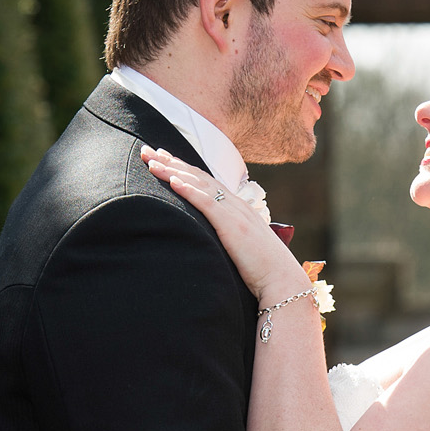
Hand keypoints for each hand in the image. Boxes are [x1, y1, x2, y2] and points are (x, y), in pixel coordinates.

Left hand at [142, 146, 307, 299]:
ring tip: (152, 162)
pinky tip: (173, 182)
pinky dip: (189, 190)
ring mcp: (235, 213)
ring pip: (199, 184)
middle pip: (198, 176)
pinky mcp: (232, 225)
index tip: (162, 158)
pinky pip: (207, 203)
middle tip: (147, 151)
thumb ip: (229, 235)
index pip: (205, 181)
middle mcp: (235, 204)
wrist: (282, 279)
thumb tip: (215, 238)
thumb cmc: (264, 268)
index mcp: (237, 208)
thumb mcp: (243, 245)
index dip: (182, 167)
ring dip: (173, 171)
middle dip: (171, 162)